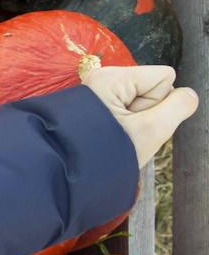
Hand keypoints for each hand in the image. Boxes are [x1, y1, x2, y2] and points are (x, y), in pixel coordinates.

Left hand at [83, 64, 199, 167]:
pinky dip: (123, 126)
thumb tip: (188, 95)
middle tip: (127, 134)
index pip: (164, 78)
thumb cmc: (106, 154)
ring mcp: (97, 92)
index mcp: (112, 77)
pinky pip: (125, 112)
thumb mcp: (150, 131)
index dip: (160, 103)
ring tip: (116, 138)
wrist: (66, 176)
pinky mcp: (95, 107)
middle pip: (151, 89)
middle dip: (146, 114)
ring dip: (135, 123)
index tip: (138, 122)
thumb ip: (178, 107)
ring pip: (139, 103)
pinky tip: (110, 139)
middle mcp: (102, 79)